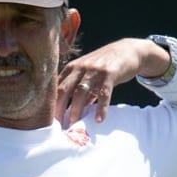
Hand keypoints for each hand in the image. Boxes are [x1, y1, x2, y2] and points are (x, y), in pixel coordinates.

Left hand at [55, 38, 170, 125]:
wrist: (127, 50)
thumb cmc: (105, 64)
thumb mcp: (88, 73)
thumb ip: (80, 89)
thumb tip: (73, 110)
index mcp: (72, 67)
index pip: (56, 87)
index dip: (50, 104)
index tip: (48, 119)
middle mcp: (81, 67)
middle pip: (64, 89)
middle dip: (58, 108)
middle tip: (56, 126)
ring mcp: (95, 70)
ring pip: (81, 91)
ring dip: (76, 109)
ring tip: (74, 124)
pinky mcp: (110, 74)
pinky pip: (104, 93)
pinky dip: (101, 107)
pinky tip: (100, 119)